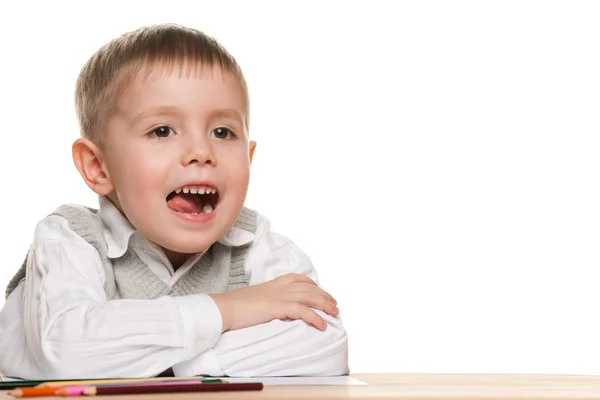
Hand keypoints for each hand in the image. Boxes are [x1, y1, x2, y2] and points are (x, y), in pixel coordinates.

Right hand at [209, 273, 338, 332]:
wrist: (223, 309)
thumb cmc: (232, 308)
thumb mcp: (252, 300)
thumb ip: (264, 301)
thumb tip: (268, 309)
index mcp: (271, 284)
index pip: (296, 278)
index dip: (311, 284)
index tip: (319, 290)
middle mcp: (278, 287)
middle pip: (308, 288)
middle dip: (324, 295)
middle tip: (334, 304)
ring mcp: (278, 296)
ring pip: (309, 297)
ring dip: (325, 305)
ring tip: (335, 313)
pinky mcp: (277, 307)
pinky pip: (302, 311)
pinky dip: (315, 318)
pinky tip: (322, 325)